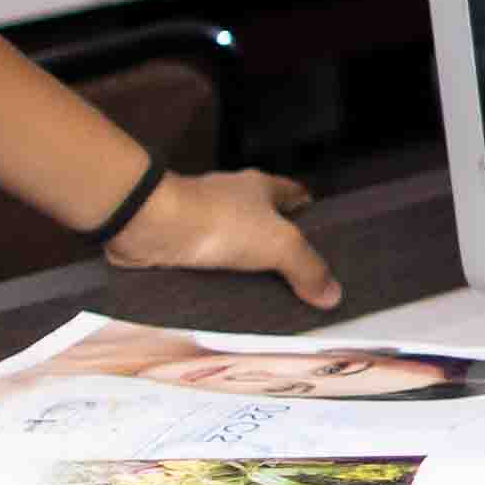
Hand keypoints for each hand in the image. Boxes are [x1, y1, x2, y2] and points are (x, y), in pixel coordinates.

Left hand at [102, 166, 344, 316]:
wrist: (152, 225)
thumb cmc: (219, 221)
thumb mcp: (279, 245)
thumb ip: (308, 268)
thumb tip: (332, 293)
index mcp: (262, 186)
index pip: (297, 195)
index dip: (313, 216)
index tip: (325, 242)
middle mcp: (233, 197)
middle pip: (266, 220)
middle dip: (280, 246)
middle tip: (299, 279)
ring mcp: (204, 218)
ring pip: (235, 242)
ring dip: (247, 264)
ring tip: (266, 296)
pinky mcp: (180, 240)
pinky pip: (208, 260)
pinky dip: (218, 276)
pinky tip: (227, 297)